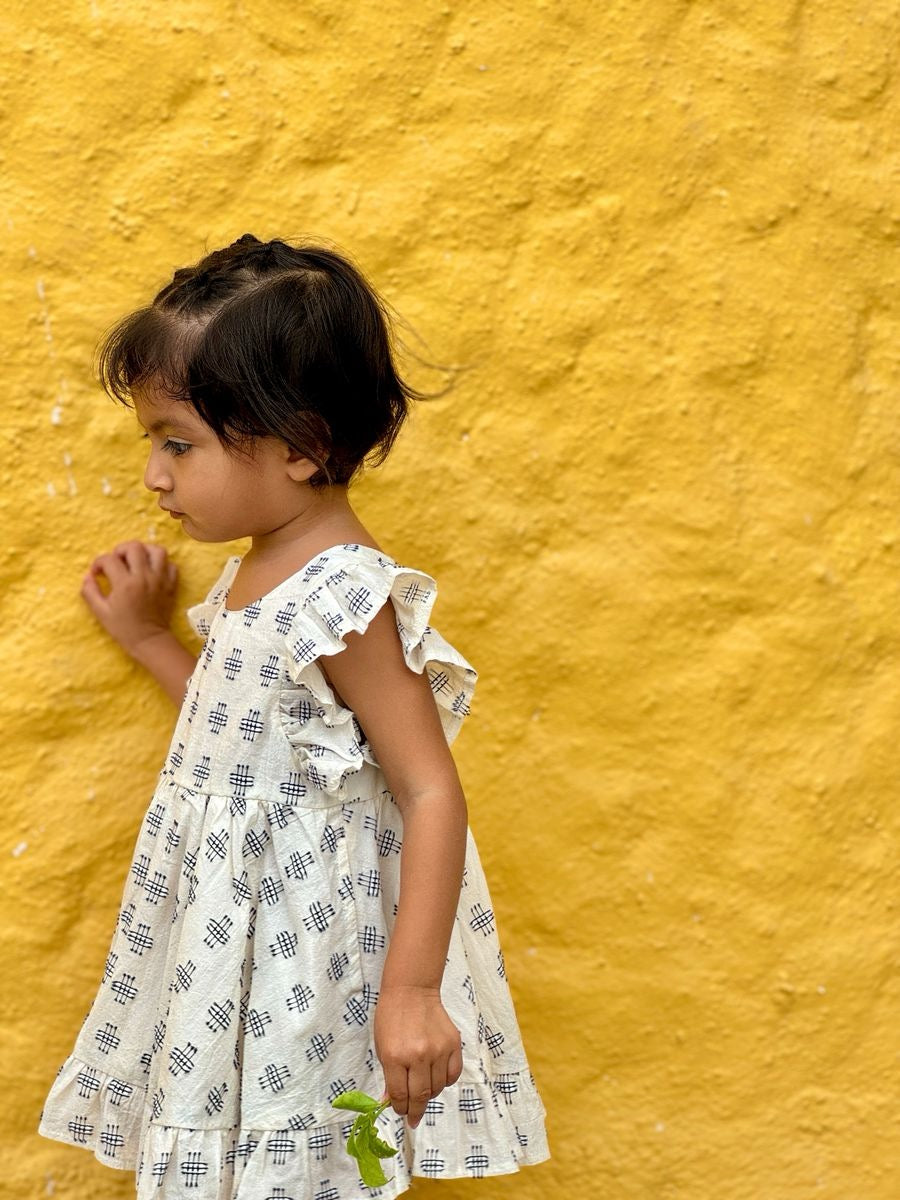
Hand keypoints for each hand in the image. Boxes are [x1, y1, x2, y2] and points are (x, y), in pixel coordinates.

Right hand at [81, 541, 177, 657]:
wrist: (149, 641)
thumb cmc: (123, 628)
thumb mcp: (100, 612)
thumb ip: (90, 591)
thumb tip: (88, 576)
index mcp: (125, 584)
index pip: (109, 559)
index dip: (99, 563)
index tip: (97, 573)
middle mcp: (144, 577)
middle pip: (134, 547)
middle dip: (121, 550)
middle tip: (116, 562)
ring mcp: (160, 579)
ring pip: (157, 550)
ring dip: (144, 551)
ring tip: (135, 561)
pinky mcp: (171, 584)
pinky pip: (170, 564)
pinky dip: (161, 563)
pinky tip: (151, 571)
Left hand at [374, 985, 462, 1128]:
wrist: (411, 991)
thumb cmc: (391, 1018)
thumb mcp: (382, 1048)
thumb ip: (389, 1077)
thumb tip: (392, 1101)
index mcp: (395, 1057)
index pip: (400, 1095)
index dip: (401, 1109)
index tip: (402, 1114)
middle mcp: (418, 1056)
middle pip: (420, 1096)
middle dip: (415, 1111)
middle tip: (413, 1117)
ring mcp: (438, 1050)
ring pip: (438, 1088)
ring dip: (430, 1095)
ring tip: (423, 1091)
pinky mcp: (453, 1044)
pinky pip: (453, 1075)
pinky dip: (445, 1081)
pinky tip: (437, 1078)